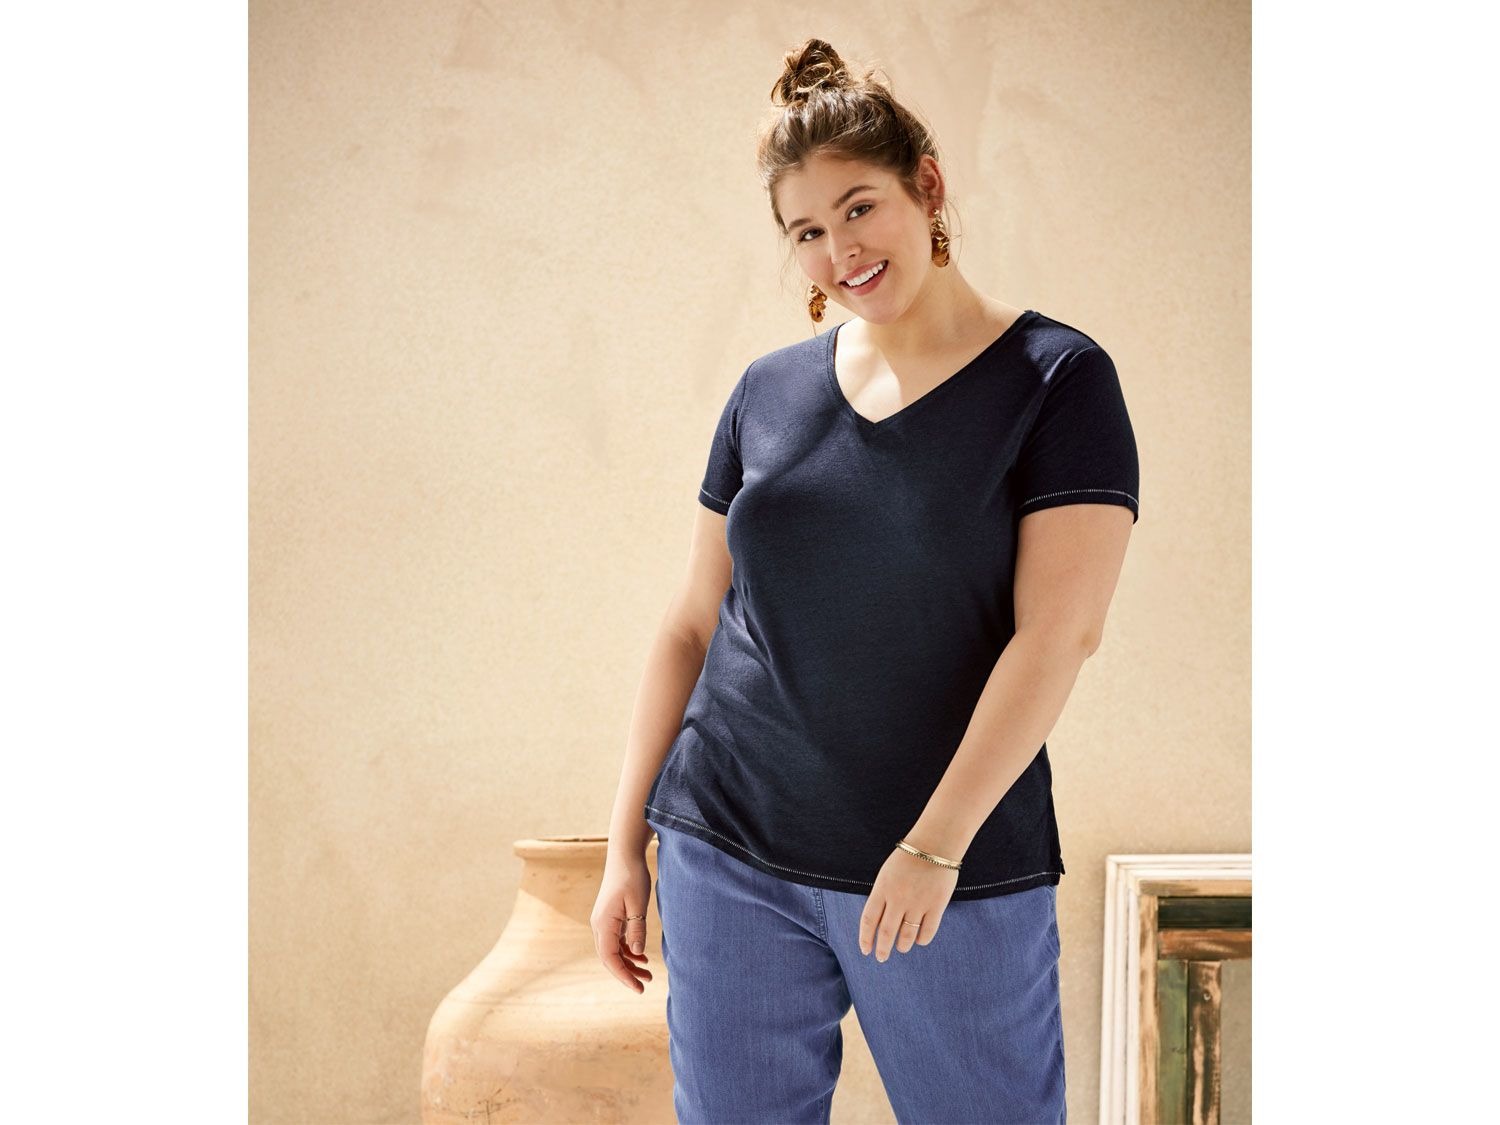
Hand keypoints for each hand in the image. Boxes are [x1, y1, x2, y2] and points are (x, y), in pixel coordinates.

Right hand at [589, 853, 654, 992]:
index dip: (623, 975)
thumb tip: (637, 953)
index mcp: (604, 924)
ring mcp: (603, 921)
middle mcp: (599, 925)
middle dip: (626, 973)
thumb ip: (637, 928)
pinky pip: (616, 941)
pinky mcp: (609, 917)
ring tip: (648, 974)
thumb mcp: (638, 903)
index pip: (610, 958)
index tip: (638, 988)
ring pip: (613, 950)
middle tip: (645, 984)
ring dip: (628, 963)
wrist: (624, 855)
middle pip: (610, 958)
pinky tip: (641, 956)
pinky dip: (627, 950)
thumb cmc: (632, 876)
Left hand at [858, 845, 959, 961]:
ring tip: (901, 948)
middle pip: (886, 932)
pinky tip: (918, 941)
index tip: (865, 950)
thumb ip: (882, 897)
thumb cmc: (909, 858)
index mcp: (882, 888)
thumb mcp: (887, 874)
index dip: (865, 938)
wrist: (935, 843)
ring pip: (907, 936)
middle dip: (882, 949)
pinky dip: (921, 940)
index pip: (869, 919)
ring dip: (902, 946)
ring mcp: (918, 903)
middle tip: (881, 957)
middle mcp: (898, 898)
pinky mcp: (936, 905)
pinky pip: (927, 931)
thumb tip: (879, 923)